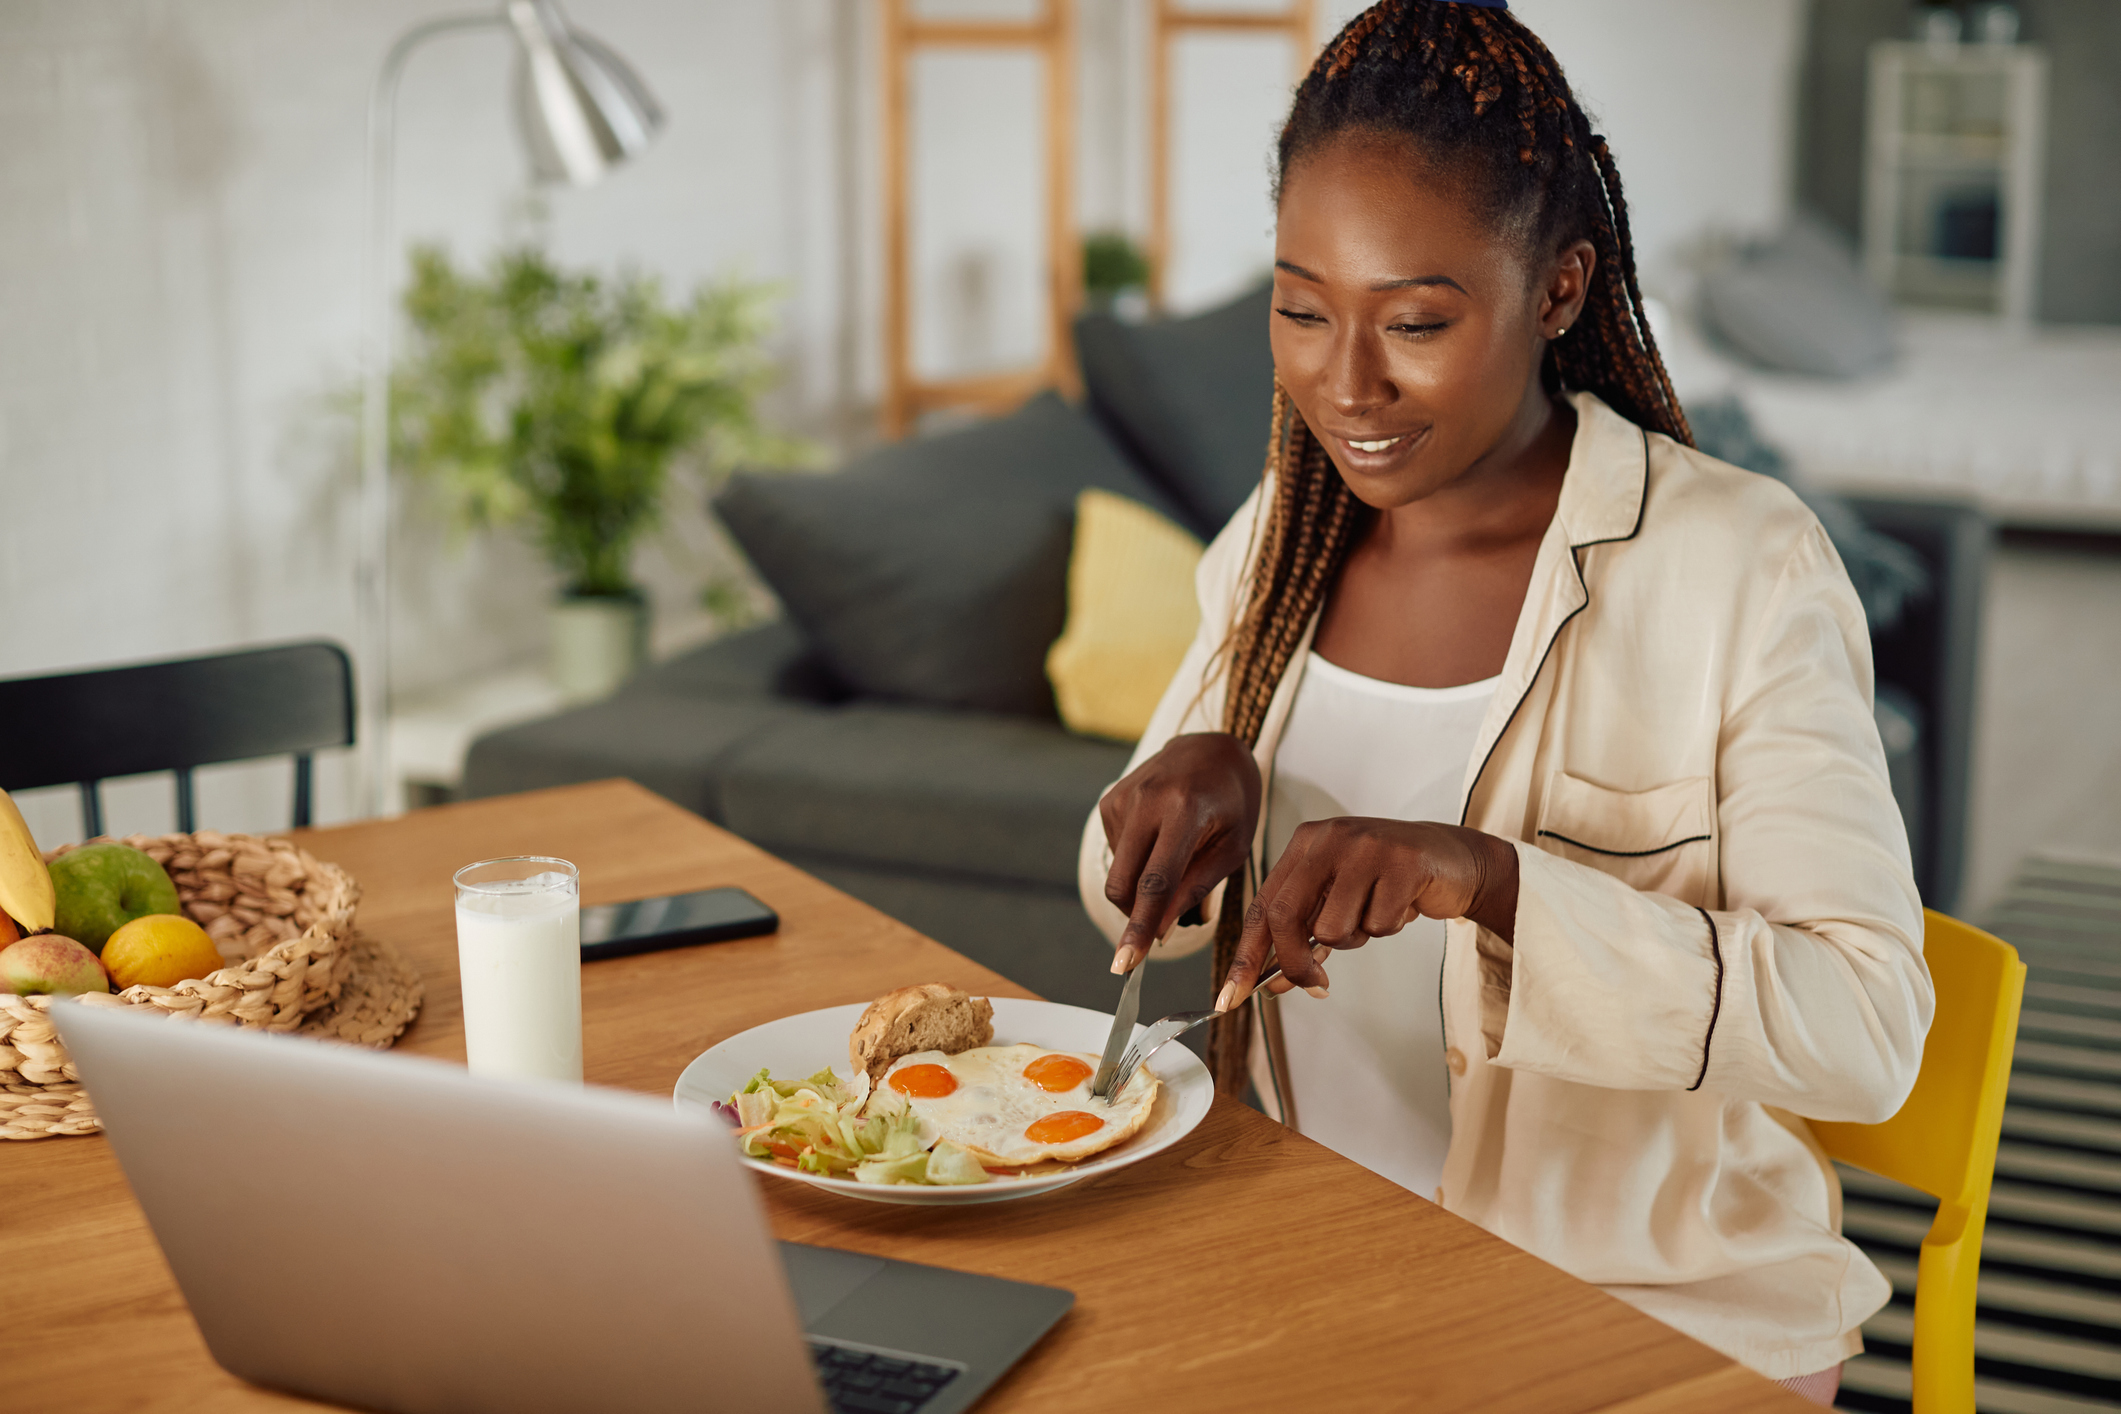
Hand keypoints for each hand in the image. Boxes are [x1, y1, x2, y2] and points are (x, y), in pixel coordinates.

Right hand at [1099, 733, 1261, 971]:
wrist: (1212, 749)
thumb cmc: (1232, 803)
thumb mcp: (1231, 848)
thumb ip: (1194, 889)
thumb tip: (1157, 932)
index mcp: (1184, 810)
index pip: (1155, 883)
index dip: (1139, 928)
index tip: (1124, 963)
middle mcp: (1147, 800)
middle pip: (1123, 884)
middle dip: (1134, 917)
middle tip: (1157, 927)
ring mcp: (1123, 797)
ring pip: (1118, 873)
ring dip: (1141, 886)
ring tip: (1176, 859)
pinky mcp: (1110, 799)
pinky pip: (1116, 854)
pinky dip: (1136, 862)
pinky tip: (1161, 841)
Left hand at [1217, 818, 1518, 1010]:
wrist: (1452, 861)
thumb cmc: (1386, 884)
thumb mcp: (1337, 903)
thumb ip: (1303, 937)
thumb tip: (1272, 983)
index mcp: (1304, 844)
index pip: (1262, 906)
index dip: (1246, 955)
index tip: (1232, 996)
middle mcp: (1328, 838)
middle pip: (1286, 917)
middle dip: (1296, 963)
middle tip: (1316, 985)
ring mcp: (1364, 846)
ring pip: (1334, 928)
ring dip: (1357, 937)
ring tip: (1376, 913)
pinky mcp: (1402, 861)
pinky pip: (1379, 924)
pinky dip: (1389, 926)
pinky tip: (1403, 903)